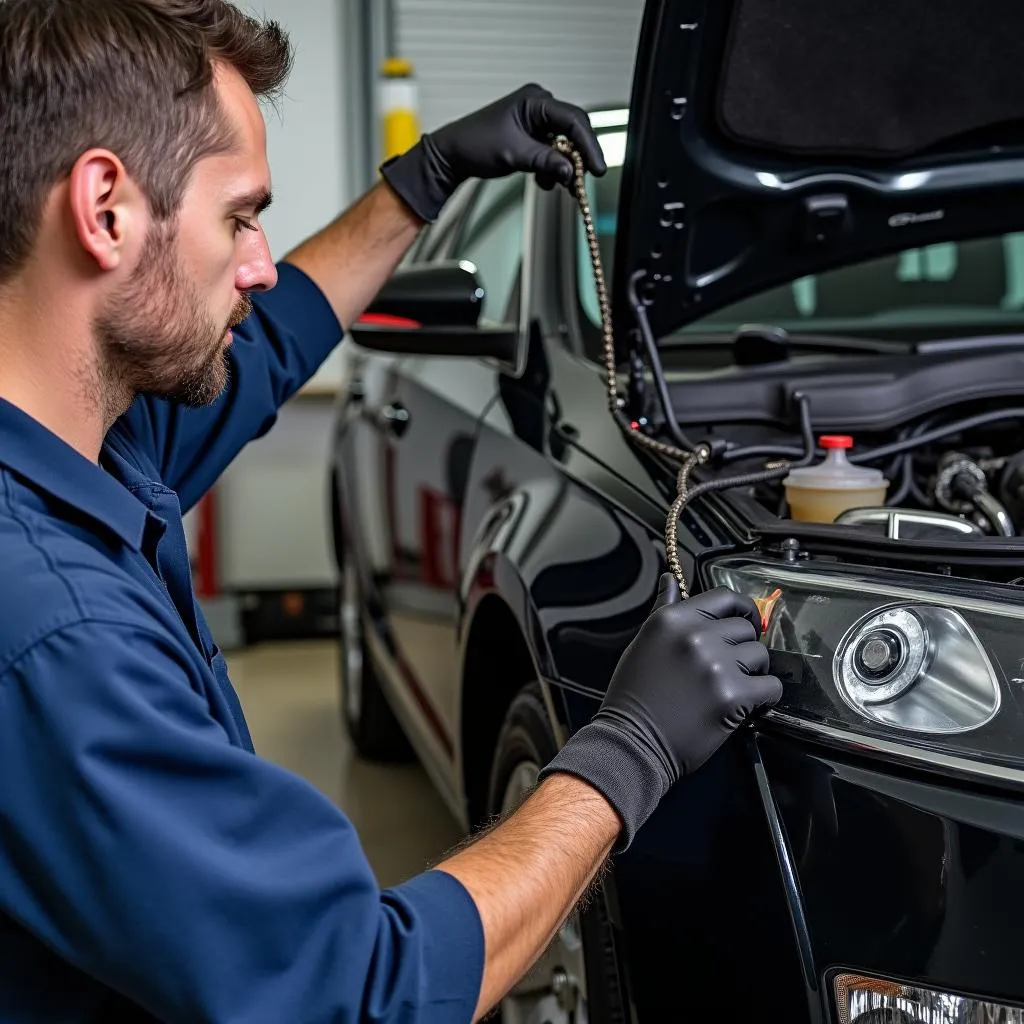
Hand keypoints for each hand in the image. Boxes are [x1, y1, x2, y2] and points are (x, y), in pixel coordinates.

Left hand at [379, 83, 606, 222]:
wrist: (452, 155)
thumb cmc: (475, 145)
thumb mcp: (514, 154)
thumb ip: (546, 162)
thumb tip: (571, 171)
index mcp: (535, 101)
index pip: (573, 120)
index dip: (588, 146)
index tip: (596, 169)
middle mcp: (539, 107)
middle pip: (573, 133)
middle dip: (578, 159)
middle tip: (583, 182)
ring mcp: (536, 123)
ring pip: (564, 146)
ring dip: (564, 168)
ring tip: (562, 186)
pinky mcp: (532, 138)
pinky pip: (552, 153)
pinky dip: (552, 169)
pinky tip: (545, 181)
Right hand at [538, 575, 782, 849]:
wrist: (632, 743)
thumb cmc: (634, 696)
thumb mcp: (644, 642)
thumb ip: (664, 609)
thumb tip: (671, 579)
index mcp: (672, 619)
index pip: (724, 597)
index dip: (742, 608)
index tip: (746, 621)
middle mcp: (695, 636)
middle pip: (746, 628)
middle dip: (743, 648)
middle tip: (731, 668)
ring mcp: (715, 665)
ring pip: (761, 656)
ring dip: (753, 673)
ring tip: (734, 688)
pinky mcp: (732, 696)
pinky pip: (771, 688)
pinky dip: (765, 698)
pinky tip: (748, 705)